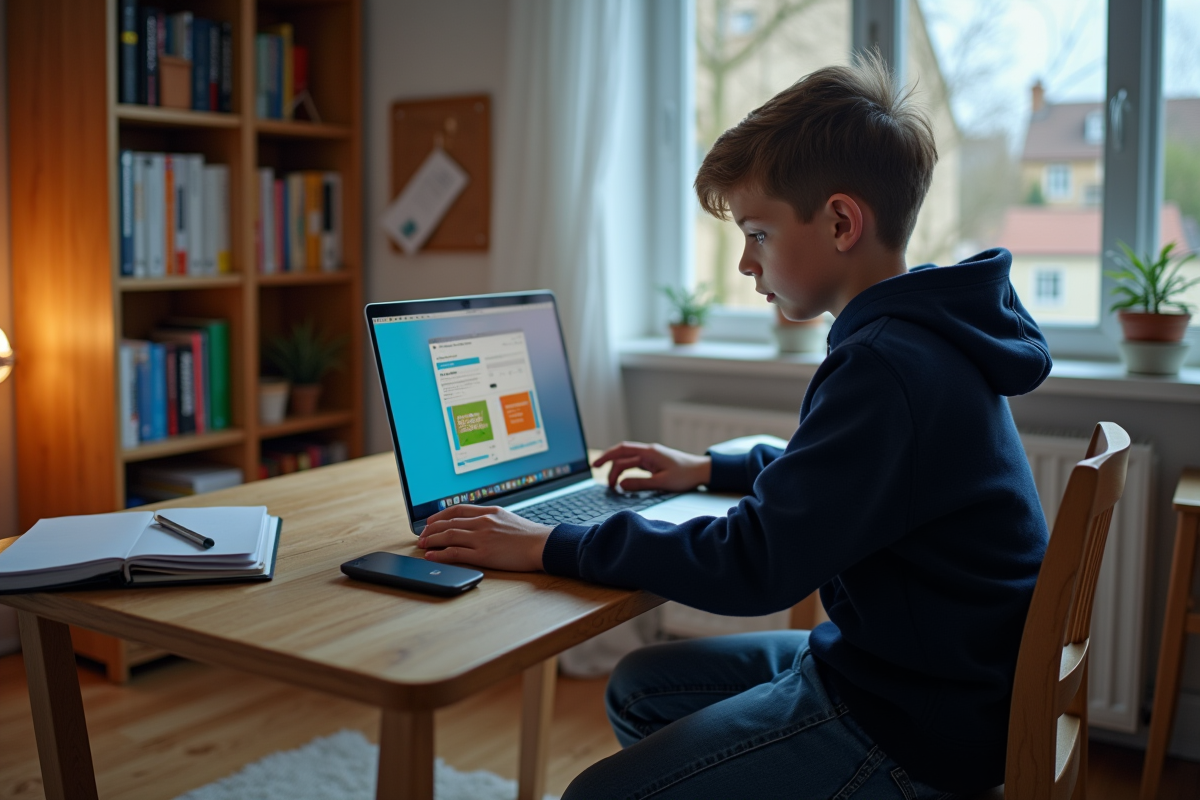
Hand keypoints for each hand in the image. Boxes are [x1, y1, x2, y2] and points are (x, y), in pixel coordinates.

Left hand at [418, 505, 552, 571]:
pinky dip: (440, 554)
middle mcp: (483, 522)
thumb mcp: (508, 518)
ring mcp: (482, 537)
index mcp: (489, 511)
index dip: (440, 515)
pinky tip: (432, 555)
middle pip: (449, 522)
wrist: (542, 544)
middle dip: (432, 529)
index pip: (457, 510)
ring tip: (422, 545)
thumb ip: (491, 518)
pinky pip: (455, 552)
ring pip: (449, 536)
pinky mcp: (483, 554)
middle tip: (422, 536)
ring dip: (432, 540)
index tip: (431, 521)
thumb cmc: (529, 535)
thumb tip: (476, 523)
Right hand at [592, 441, 711, 491]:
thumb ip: (640, 484)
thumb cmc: (685, 475)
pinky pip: (635, 467)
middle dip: (611, 469)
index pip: (622, 450)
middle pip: (622, 457)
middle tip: (607, 485)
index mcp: (649, 452)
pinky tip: (625, 483)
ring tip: (615, 487)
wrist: (702, 471)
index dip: (606, 456)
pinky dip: (628, 474)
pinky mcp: (653, 464)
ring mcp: (650, 458)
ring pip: (628, 463)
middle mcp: (648, 452)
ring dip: (619, 473)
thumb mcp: (662, 482)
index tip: (595, 465)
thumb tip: (621, 485)